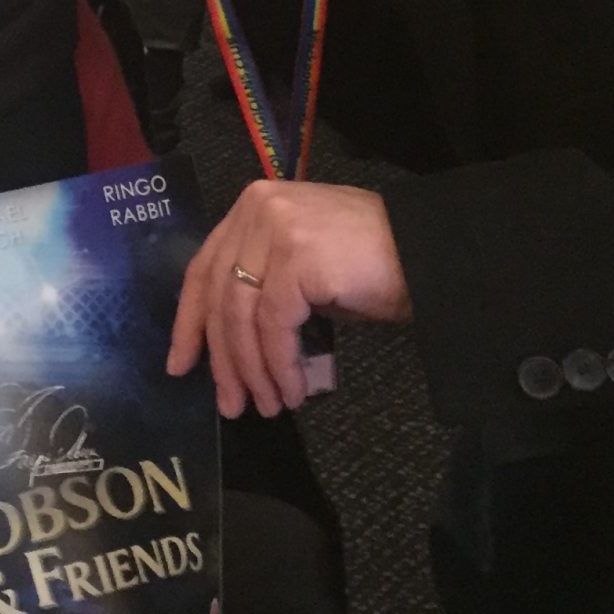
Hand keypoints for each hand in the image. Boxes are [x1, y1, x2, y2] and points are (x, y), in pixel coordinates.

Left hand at [167, 180, 410, 417]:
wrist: (432, 253)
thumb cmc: (375, 263)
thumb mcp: (304, 270)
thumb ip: (264, 288)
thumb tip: (231, 346)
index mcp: (252, 207)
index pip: (205, 269)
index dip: (190, 321)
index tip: (180, 364)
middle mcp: (256, 209)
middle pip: (220, 295)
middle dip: (222, 358)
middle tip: (229, 403)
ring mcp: (275, 228)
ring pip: (243, 315)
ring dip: (253, 370)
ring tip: (265, 406)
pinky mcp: (297, 256)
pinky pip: (274, 325)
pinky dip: (280, 365)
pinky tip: (291, 391)